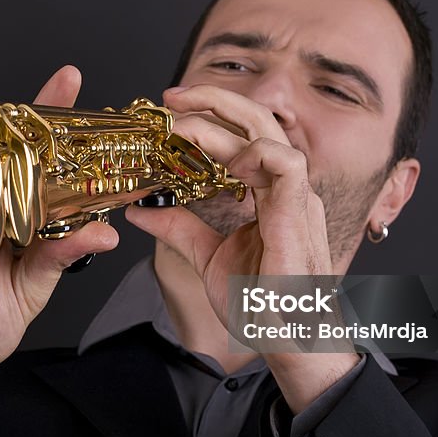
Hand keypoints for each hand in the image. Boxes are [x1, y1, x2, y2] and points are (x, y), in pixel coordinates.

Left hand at [125, 84, 357, 412]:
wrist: (285, 338)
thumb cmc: (260, 301)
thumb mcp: (208, 255)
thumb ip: (179, 227)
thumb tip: (140, 210)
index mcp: (270, 191)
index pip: (244, 135)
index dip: (210, 116)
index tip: (171, 111)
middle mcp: (287, 186)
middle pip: (257, 120)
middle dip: (213, 101)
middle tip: (172, 98)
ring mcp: (296, 197)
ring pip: (267, 134)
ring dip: (223, 122)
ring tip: (183, 127)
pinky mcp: (297, 214)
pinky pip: (286, 164)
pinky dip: (255, 153)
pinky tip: (226, 161)